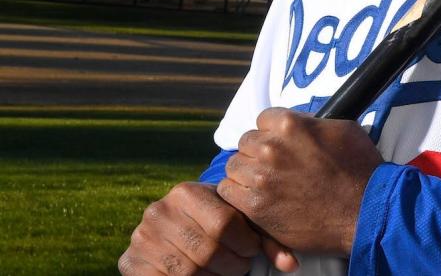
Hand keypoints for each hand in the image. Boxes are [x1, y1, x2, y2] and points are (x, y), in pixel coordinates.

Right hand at [119, 181, 298, 274]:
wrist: (171, 229)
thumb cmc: (215, 223)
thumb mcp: (236, 220)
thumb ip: (264, 238)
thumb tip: (292, 266)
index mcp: (185, 191)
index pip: (224, 224)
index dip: (245, 244)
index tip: (252, 251)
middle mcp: (158, 211)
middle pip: (207, 250)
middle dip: (232, 265)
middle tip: (241, 266)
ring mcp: (141, 238)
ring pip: (189, 271)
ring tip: (225, 272)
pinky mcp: (130, 263)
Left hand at [218, 108, 383, 256]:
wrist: (364, 210)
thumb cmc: (359, 169)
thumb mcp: (342, 129)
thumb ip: (312, 123)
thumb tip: (300, 123)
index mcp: (290, 124)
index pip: (263, 119)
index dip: (273, 132)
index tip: (281, 144)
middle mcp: (270, 147)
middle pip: (246, 142)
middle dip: (258, 152)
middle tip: (275, 166)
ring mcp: (260, 178)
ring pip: (234, 166)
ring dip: (246, 172)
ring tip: (265, 183)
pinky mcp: (255, 207)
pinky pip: (227, 191)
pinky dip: (238, 194)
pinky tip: (255, 197)